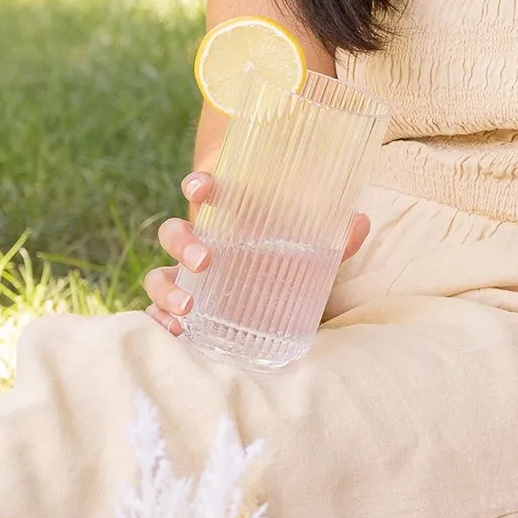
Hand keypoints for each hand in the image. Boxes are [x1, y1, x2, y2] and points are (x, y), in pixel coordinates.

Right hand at [143, 171, 371, 335]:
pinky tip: (172, 333)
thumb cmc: (288, 255)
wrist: (276, 290)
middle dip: (183, 244)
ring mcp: (186, 278)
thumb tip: (359, 222)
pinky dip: (158, 322)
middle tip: (206, 261)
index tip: (201, 187)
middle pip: (174, 234)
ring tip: (188, 309)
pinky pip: (157, 313)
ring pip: (159, 276)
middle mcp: (200, 244)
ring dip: (166, 290)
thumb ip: (337, 237)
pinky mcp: (184, 307)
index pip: (203, 190)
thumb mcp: (313, 246)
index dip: (198, 184)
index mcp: (226, 216)